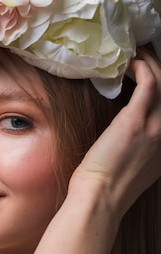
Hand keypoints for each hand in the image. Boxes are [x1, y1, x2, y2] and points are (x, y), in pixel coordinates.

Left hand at [70, 49, 160, 217]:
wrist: (99, 199)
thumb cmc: (104, 186)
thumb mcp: (132, 167)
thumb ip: (138, 148)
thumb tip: (126, 132)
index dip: (160, 86)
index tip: (146, 74)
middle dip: (158, 68)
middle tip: (141, 57)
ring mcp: (156, 128)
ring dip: (150, 63)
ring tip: (134, 54)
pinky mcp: (136, 122)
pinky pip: (148, 83)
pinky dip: (140, 68)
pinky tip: (128, 64)